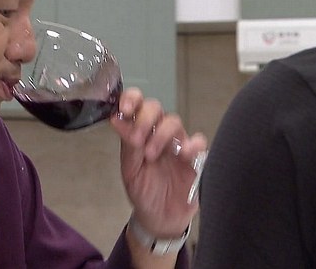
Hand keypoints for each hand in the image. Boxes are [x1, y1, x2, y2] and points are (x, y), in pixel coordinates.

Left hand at [110, 88, 207, 236]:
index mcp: (139, 132)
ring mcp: (177, 143)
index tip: (126, 108)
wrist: (160, 217)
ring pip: (174, 121)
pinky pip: (199, 141)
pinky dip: (192, 144)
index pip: (137, 104)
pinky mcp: (195, 157)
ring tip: (151, 155)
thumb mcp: (131, 170)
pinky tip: (183, 154)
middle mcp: (158, 133)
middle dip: (144, 119)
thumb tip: (116, 119)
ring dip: (161, 134)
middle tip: (137, 140)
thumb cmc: (144, 190)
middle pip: (155, 108)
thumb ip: (127, 145)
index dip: (132, 99)